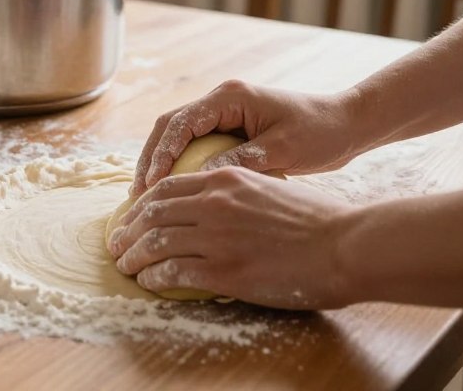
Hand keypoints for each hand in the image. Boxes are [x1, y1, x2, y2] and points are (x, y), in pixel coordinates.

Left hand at [108, 167, 354, 309]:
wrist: (344, 244)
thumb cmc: (317, 219)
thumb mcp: (269, 187)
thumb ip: (238, 193)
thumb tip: (216, 208)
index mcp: (225, 179)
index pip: (167, 187)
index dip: (142, 203)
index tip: (132, 216)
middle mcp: (214, 202)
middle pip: (152, 212)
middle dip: (128, 230)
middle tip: (117, 243)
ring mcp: (217, 236)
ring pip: (155, 242)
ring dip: (133, 256)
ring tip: (124, 265)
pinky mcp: (224, 269)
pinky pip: (173, 272)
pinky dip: (154, 277)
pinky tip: (149, 282)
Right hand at [132, 80, 365, 195]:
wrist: (347, 125)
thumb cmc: (321, 133)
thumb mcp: (282, 149)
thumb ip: (241, 160)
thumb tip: (202, 179)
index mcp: (230, 96)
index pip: (181, 122)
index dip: (161, 153)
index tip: (150, 184)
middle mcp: (221, 100)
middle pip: (170, 126)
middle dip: (150, 158)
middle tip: (138, 194)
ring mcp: (224, 113)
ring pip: (178, 135)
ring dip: (160, 162)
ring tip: (146, 196)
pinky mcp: (231, 128)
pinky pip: (194, 145)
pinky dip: (180, 165)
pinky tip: (173, 192)